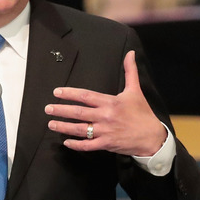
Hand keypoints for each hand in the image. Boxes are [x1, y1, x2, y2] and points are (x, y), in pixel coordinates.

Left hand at [45, 51, 165, 155]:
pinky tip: (66, 142)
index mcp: (110, 102)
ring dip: (63, 126)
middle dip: (61, 110)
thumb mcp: (135, 90)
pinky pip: (88, 145)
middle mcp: (105, 116)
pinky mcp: (107, 144)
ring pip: (80, 129)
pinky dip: (76, 144)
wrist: (152, 137)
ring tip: (51, 124)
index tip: (57, 92)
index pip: (85, 96)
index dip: (69, 93)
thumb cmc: (142, 113)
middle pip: (78, 112)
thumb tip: (131, 53)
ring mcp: (105, 131)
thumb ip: (130, 71)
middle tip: (47, 109)